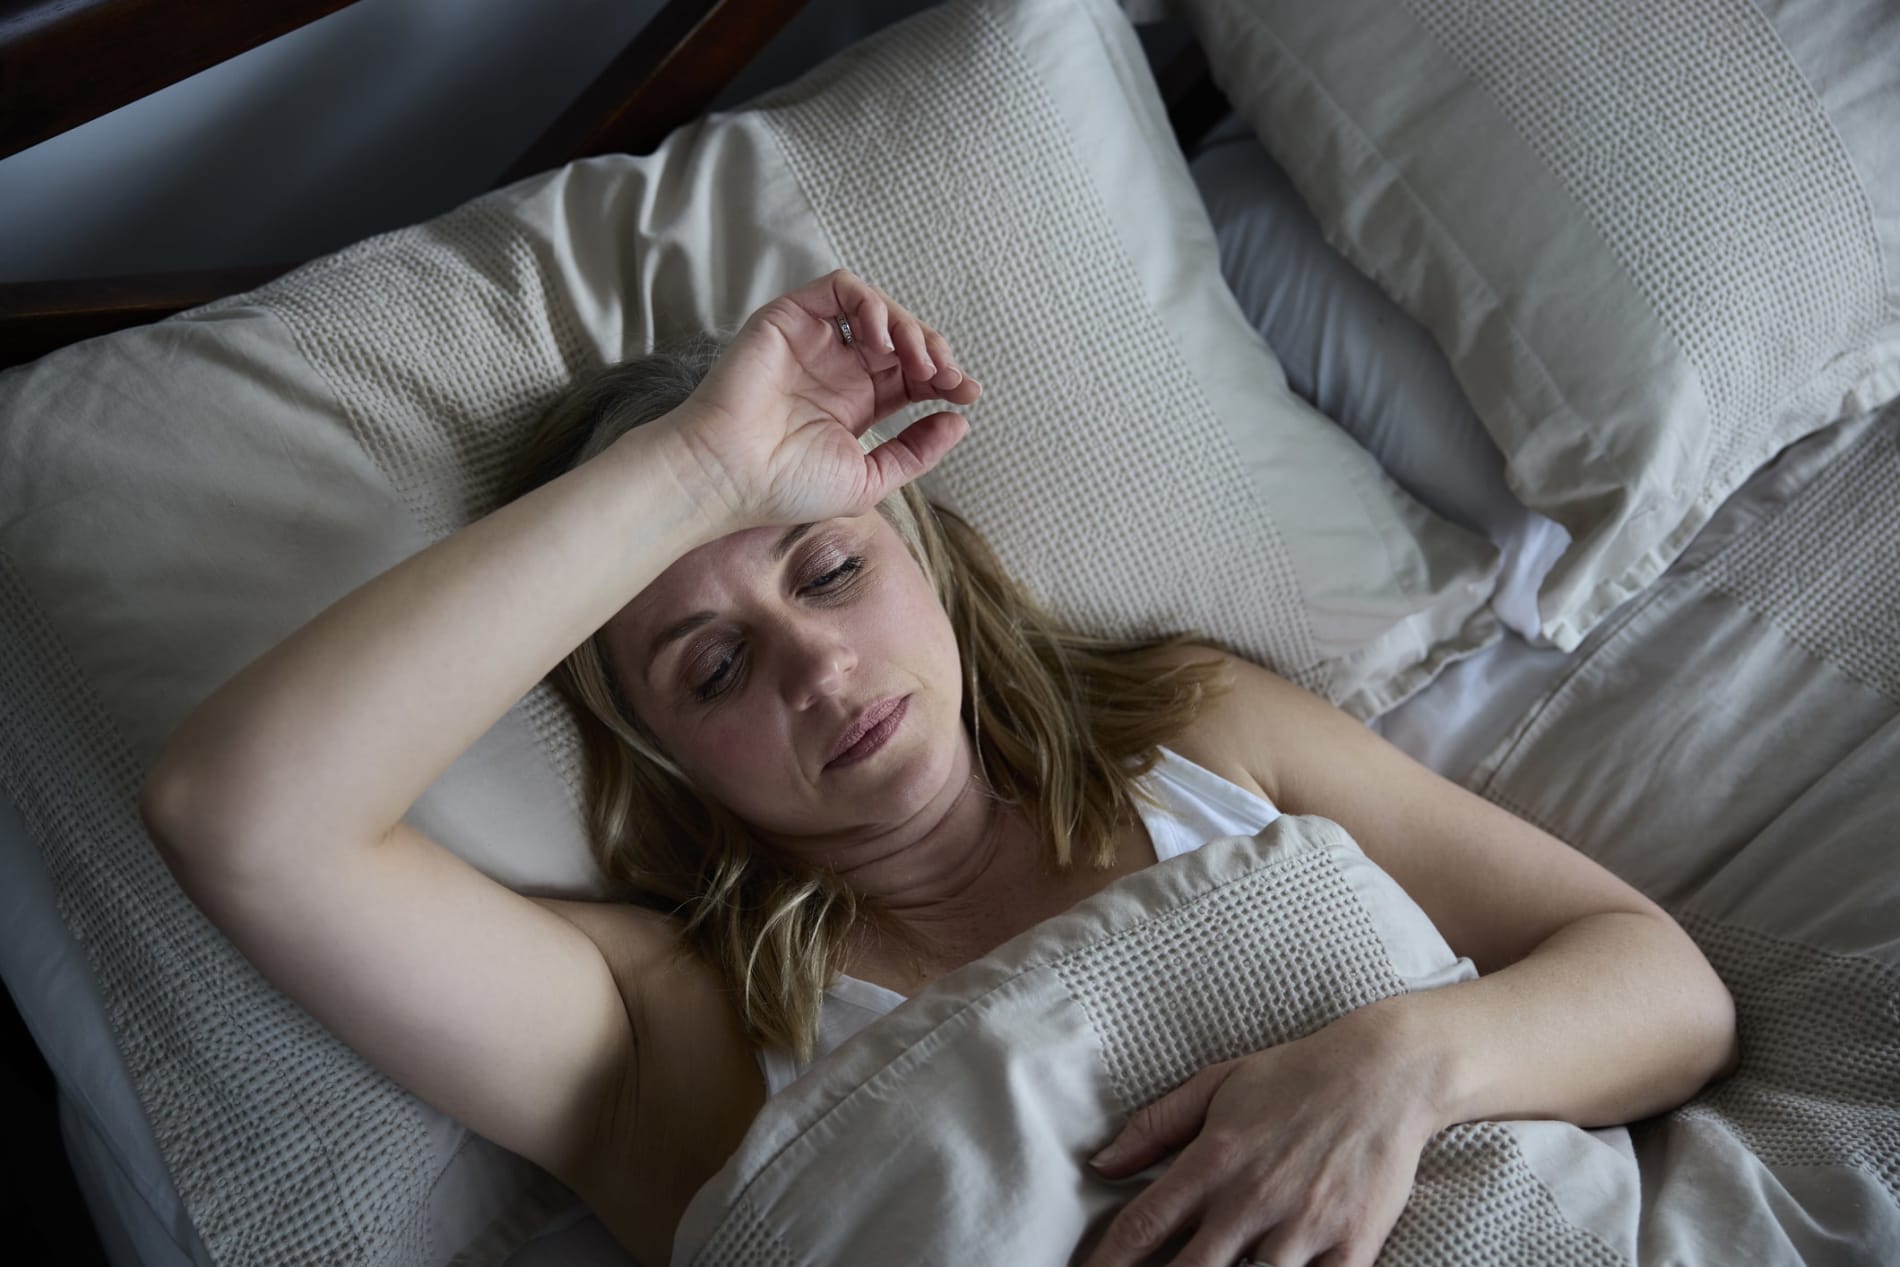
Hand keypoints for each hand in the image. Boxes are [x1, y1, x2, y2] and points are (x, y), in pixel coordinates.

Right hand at [661, 267, 980, 532]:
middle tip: (949, 377)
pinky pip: (841, 289)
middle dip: (936, 352)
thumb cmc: (786, 487)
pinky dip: (872, 305)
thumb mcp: (869, 479)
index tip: (967, 395)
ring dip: (910, 327)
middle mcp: (837, 368)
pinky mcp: (791, 317)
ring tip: (920, 362)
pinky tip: (880, 342)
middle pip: (902, 339)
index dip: (944, 378)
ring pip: (878, 309)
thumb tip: (958, 421)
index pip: (911, 375)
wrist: (732, 474)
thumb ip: (916, 452)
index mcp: (855, 404)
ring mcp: (815, 341)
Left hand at [1079, 1009, 1440, 1266]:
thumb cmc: (1294, 1076)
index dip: (1107, 1261)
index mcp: (1212, 1160)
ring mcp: (1302, 1225)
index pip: (1142, 1226)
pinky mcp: (1351, 1244)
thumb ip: (1155, 1126)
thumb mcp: (1216, 1083)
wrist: (1386, 1072)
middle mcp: (1251, 1198)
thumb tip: (1101, 1164)